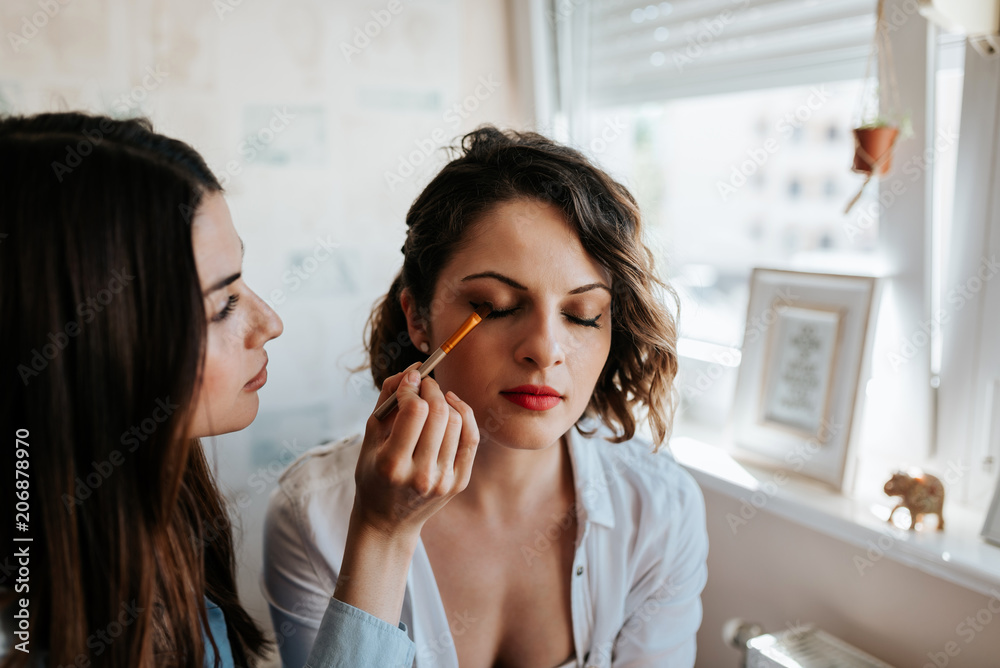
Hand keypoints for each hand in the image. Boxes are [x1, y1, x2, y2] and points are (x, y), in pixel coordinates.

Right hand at [353, 363, 479, 540]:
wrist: (388, 521)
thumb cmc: (374, 474)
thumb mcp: (370, 438)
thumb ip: (387, 400)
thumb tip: (412, 370)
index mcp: (392, 465)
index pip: (414, 411)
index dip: (412, 387)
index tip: (408, 382)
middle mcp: (420, 475)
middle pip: (440, 413)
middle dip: (432, 388)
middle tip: (423, 383)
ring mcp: (443, 481)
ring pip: (457, 422)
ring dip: (446, 400)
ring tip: (434, 397)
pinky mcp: (459, 482)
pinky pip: (471, 437)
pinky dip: (464, 414)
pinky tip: (451, 406)